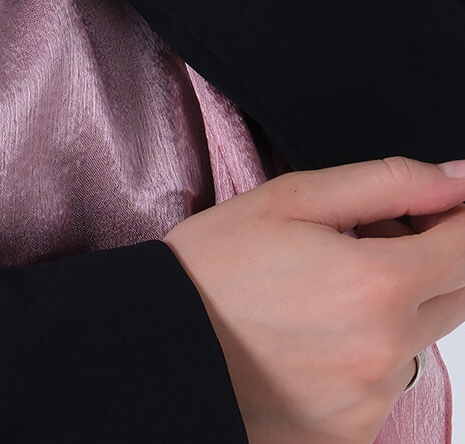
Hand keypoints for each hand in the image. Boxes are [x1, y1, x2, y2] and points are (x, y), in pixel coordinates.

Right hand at [163, 156, 464, 443]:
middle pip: (455, 296)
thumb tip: (456, 180)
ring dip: (395, 308)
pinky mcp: (354, 434)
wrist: (162, 347)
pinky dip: (364, 354)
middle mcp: (386, 350)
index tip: (443, 204)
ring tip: (324, 289)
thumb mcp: (292, 198)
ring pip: (418, 339)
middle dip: (429, 259)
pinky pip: (385, 384)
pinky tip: (313, 335)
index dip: (459, 218)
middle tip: (369, 235)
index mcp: (377, 283)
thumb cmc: (215, 267)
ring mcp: (373, 400)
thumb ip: (387, 183)